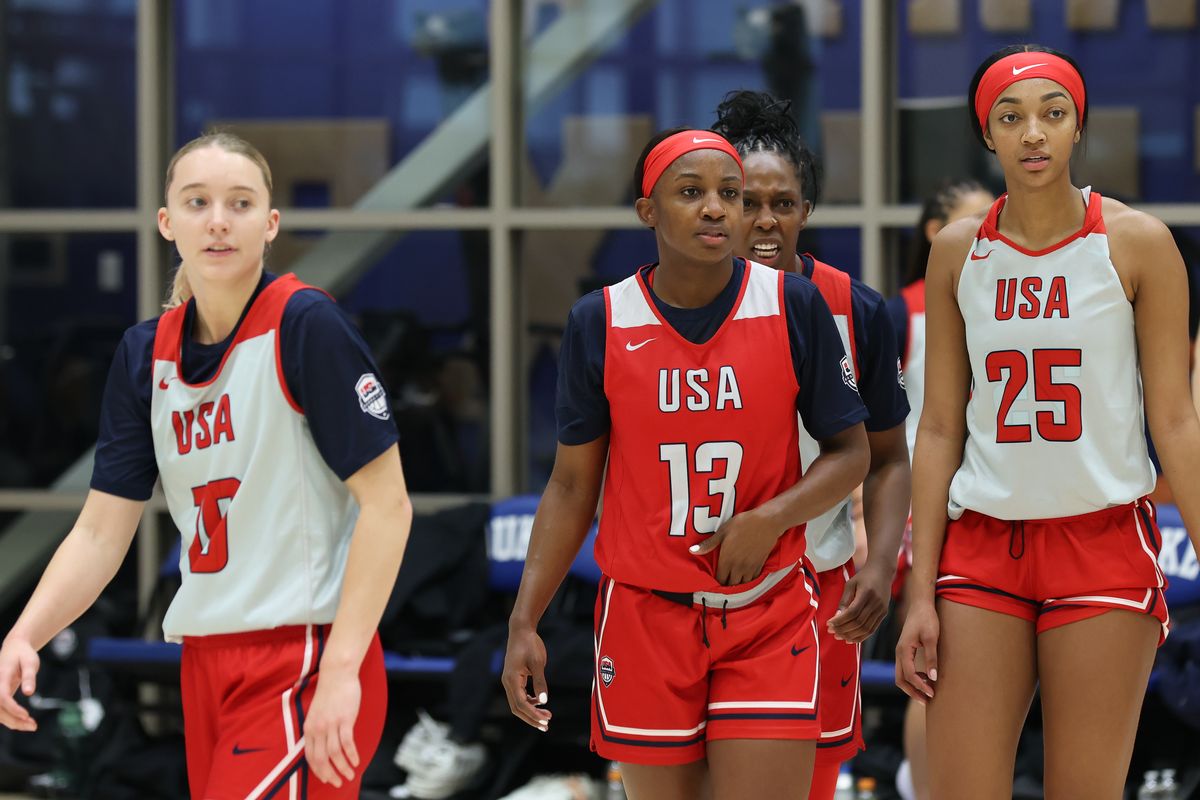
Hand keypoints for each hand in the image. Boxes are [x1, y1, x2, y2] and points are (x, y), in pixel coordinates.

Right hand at [0, 637, 37, 731]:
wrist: (13, 648)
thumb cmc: (23, 654)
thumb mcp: (30, 661)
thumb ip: (29, 676)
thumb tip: (29, 693)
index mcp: (1, 676)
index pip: (2, 697)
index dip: (12, 708)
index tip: (26, 715)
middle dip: (13, 720)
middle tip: (33, 726)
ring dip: (12, 722)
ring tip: (32, 726)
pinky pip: (0, 711)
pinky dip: (10, 719)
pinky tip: (24, 722)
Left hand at [302, 667, 360, 787]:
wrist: (337, 674)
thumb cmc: (330, 692)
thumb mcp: (317, 713)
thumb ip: (319, 728)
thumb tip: (325, 745)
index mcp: (309, 728)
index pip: (310, 756)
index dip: (318, 770)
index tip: (326, 778)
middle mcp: (318, 728)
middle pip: (321, 759)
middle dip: (330, 774)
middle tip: (338, 783)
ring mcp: (331, 724)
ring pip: (335, 754)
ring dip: (343, 768)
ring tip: (350, 775)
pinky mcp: (345, 719)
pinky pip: (347, 743)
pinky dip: (352, 755)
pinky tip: (357, 761)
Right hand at [501, 625, 550, 731]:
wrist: (521, 631)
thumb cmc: (530, 644)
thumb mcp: (538, 663)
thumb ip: (540, 682)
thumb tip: (543, 700)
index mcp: (511, 679)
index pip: (521, 704)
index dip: (533, 714)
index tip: (546, 720)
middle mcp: (507, 682)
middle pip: (517, 708)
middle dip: (531, 718)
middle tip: (546, 726)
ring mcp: (509, 681)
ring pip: (517, 703)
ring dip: (531, 711)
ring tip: (546, 716)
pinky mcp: (514, 678)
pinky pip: (519, 695)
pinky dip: (529, 702)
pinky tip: (540, 703)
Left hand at [690, 509, 779, 585]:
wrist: (766, 522)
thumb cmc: (742, 524)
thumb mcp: (722, 531)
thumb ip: (708, 544)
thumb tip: (691, 551)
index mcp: (727, 559)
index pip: (720, 579)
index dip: (717, 581)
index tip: (715, 580)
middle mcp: (738, 567)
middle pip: (731, 584)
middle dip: (727, 584)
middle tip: (724, 581)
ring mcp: (750, 567)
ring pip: (743, 584)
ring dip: (738, 583)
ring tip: (735, 580)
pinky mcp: (760, 565)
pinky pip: (753, 579)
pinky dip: (749, 580)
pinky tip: (746, 576)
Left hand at [827, 561, 894, 642]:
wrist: (882, 572)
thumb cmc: (863, 577)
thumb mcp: (850, 584)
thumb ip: (844, 601)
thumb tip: (836, 618)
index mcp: (866, 593)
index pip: (852, 612)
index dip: (840, 621)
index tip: (828, 624)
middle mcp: (876, 603)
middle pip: (859, 622)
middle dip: (843, 629)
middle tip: (832, 632)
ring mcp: (881, 610)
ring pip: (866, 628)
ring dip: (851, 635)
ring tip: (839, 637)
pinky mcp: (884, 614)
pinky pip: (872, 629)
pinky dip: (861, 636)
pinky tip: (851, 638)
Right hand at [895, 598, 938, 703]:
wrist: (920, 604)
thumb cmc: (927, 619)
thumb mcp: (932, 638)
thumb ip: (931, 658)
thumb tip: (933, 678)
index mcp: (903, 650)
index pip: (909, 675)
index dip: (920, 687)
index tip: (933, 693)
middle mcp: (899, 652)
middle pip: (900, 679)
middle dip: (913, 692)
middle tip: (927, 701)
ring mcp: (900, 651)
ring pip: (901, 675)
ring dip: (912, 686)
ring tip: (928, 692)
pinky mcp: (904, 650)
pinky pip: (905, 669)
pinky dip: (913, 678)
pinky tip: (925, 678)